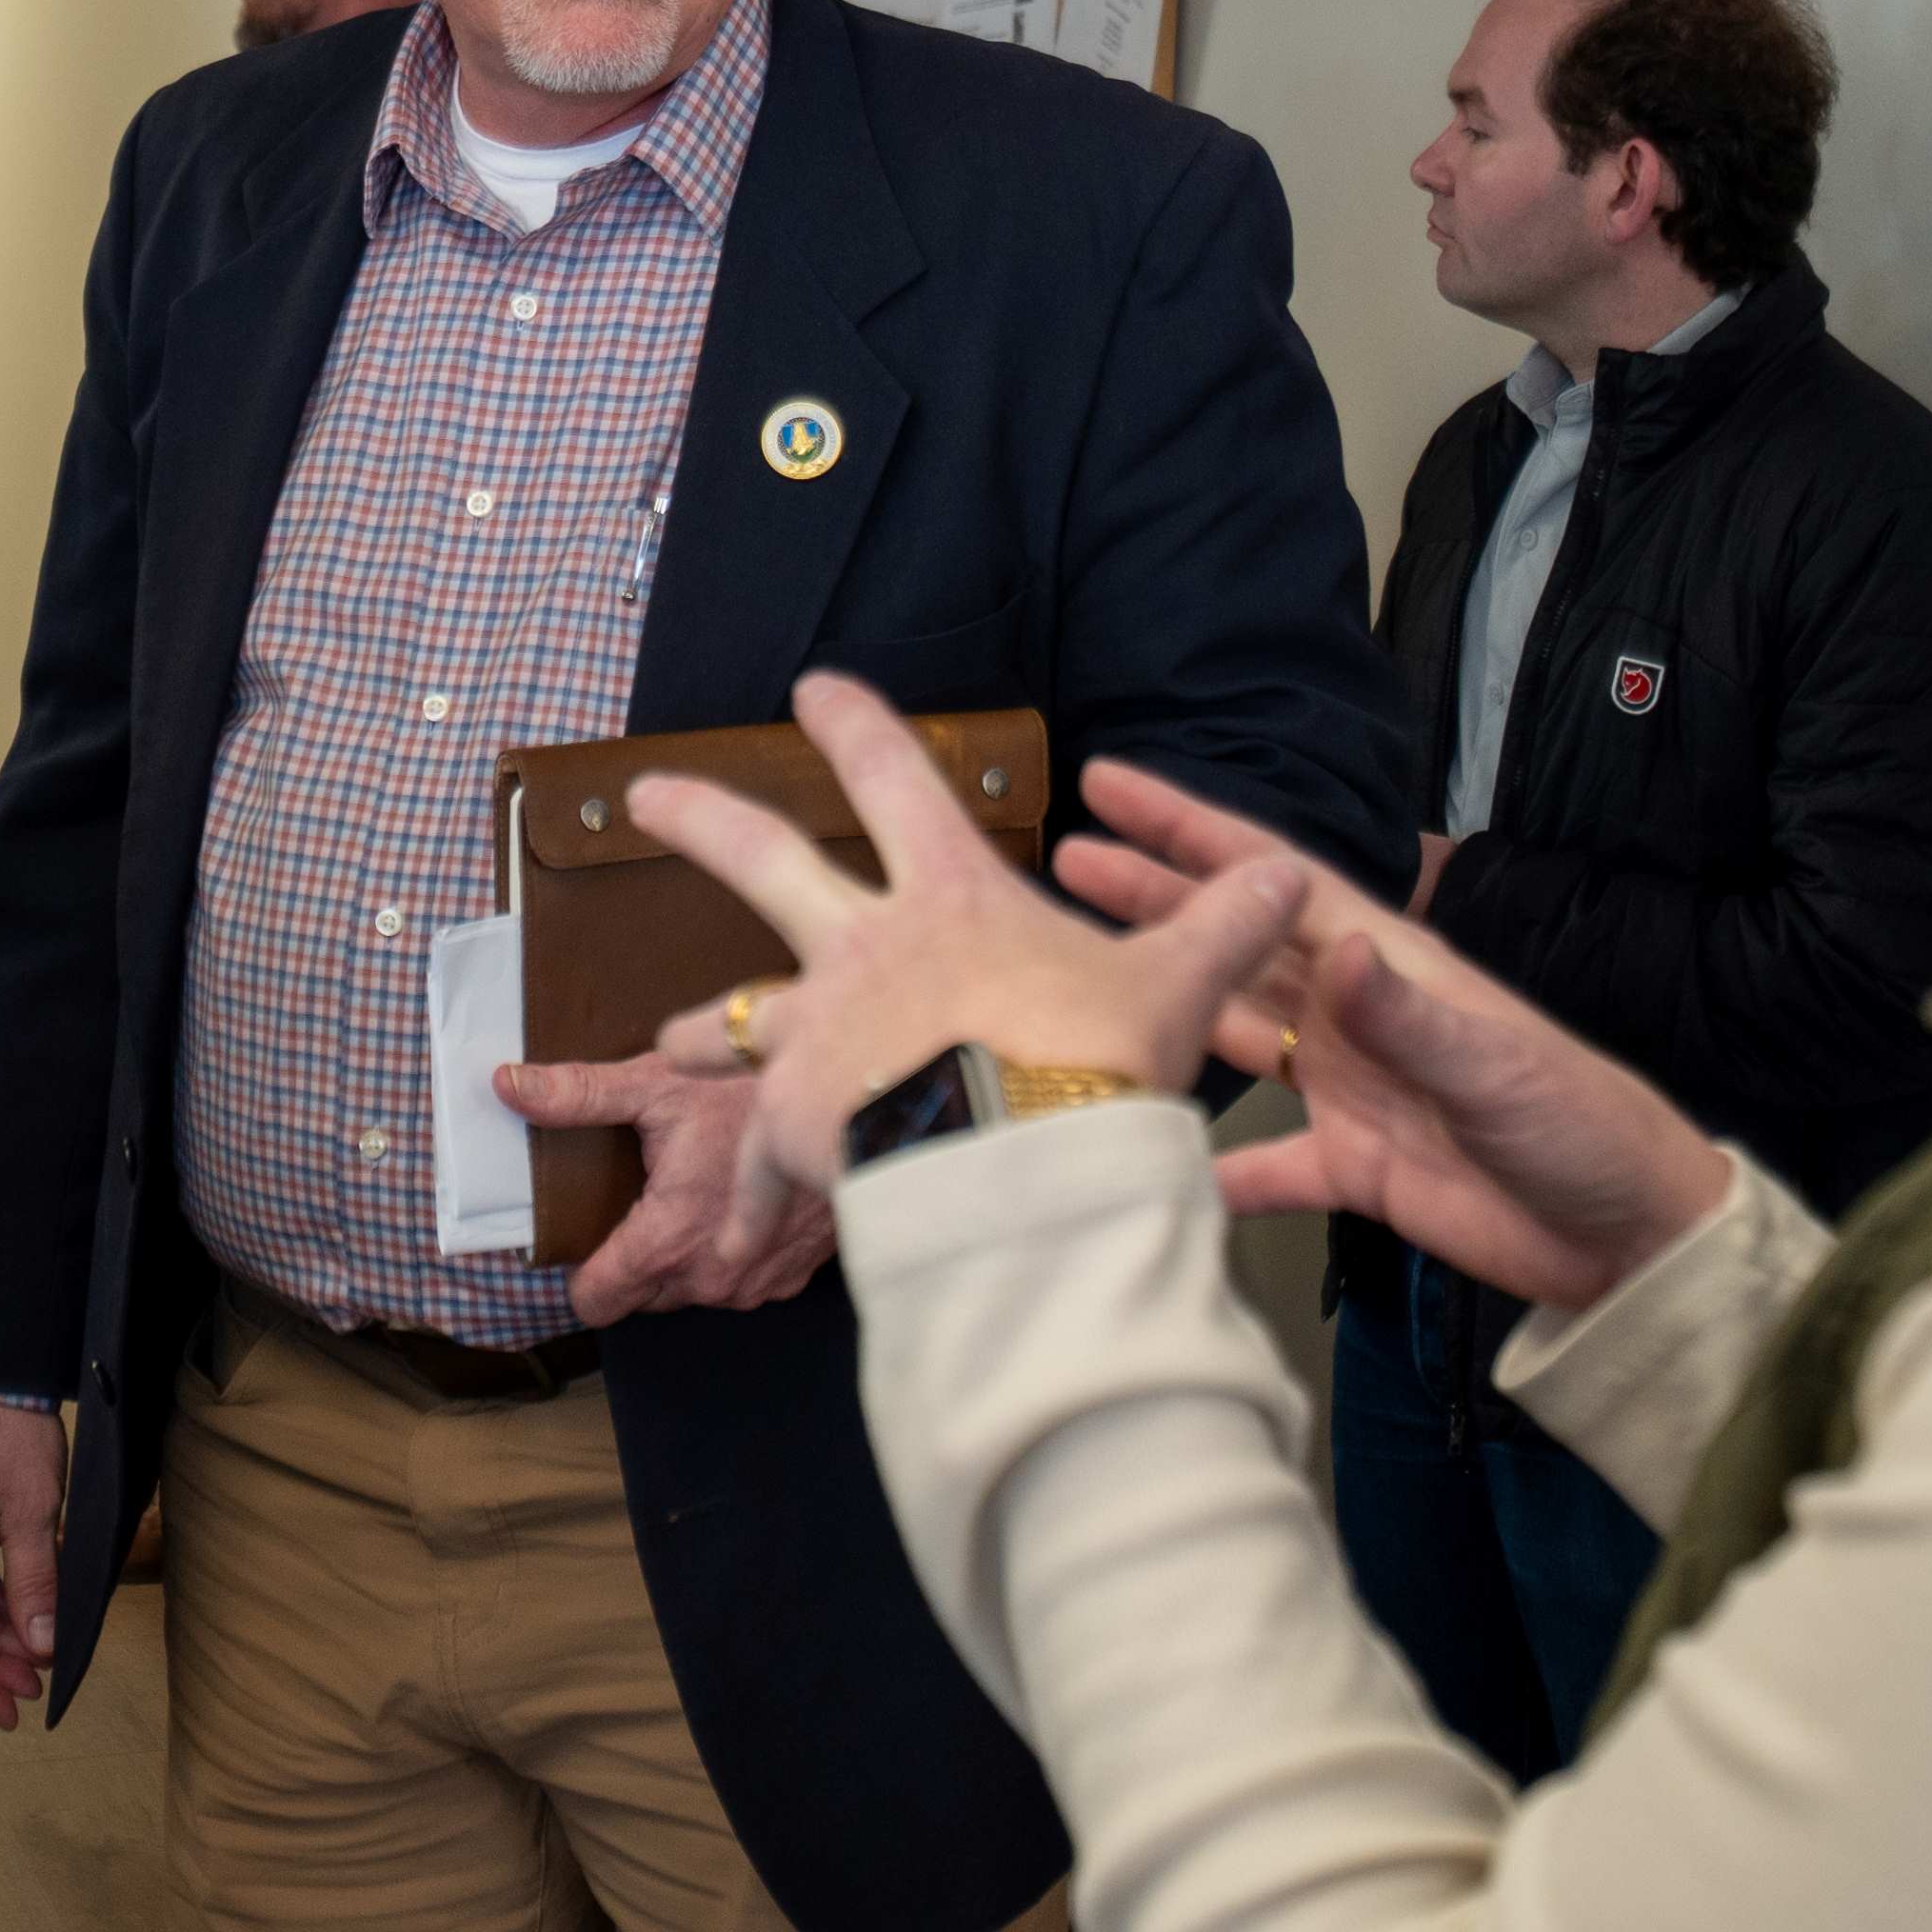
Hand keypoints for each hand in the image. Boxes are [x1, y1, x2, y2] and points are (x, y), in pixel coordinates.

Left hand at [496, 1041, 841, 1320]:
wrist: (858, 1099)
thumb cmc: (752, 1087)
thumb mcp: (656, 1082)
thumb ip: (577, 1095)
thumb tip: (507, 1086)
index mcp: (668, 1238)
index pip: (597, 1301)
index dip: (580, 1273)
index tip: (584, 1238)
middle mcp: (710, 1277)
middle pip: (643, 1294)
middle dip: (635, 1256)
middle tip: (647, 1197)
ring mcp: (754, 1284)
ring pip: (691, 1291)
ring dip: (685, 1257)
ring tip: (695, 1195)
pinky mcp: (790, 1278)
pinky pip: (738, 1283)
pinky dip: (730, 1252)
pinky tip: (735, 1206)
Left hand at [608, 675, 1308, 1268]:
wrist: (1023, 1174)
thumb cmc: (1091, 1067)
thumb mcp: (1170, 991)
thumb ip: (1218, 933)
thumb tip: (1288, 878)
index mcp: (947, 901)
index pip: (894, 778)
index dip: (854, 725)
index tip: (813, 688)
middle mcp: (861, 952)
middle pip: (761, 861)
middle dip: (698, 819)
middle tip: (643, 794)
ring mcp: (815, 1039)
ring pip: (733, 1019)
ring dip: (702, 1029)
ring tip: (668, 1044)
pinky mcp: (791, 1131)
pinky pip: (758, 1172)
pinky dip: (750, 1203)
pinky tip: (735, 1243)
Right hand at [1060, 759, 1734, 1315]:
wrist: (1631, 1235)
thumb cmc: (1583, 1124)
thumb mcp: (1498, 1062)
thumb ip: (1410, 1013)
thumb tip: (1336, 949)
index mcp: (1391, 963)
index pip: (1275, 881)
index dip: (1193, 830)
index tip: (1113, 786)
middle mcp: (1358, 1012)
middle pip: (1236, 943)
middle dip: (1154, 898)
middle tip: (1062, 860)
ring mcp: (1352, 1087)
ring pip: (1235, 1030)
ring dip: (1166, 1002)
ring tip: (1081, 979)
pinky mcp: (1355, 1167)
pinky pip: (1265, 1164)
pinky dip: (1210, 1165)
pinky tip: (1147, 1165)